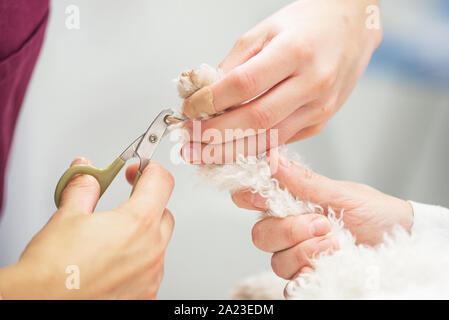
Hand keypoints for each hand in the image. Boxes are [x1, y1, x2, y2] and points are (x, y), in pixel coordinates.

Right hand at [0, 158, 173, 298]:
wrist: (42, 306)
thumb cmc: (53, 269)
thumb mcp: (67, 216)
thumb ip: (84, 188)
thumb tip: (87, 173)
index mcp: (138, 222)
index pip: (162, 181)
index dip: (150, 169)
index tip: (138, 170)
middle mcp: (151, 249)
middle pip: (163, 214)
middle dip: (146, 205)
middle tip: (123, 207)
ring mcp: (151, 275)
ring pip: (158, 244)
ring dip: (142, 237)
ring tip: (110, 241)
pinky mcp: (146, 295)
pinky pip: (150, 270)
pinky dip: (137, 263)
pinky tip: (112, 265)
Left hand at [181, 0, 381, 162]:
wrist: (351, 28)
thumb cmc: (308, 25)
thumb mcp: (265, 30)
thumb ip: (234, 63)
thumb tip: (206, 95)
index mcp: (296, 51)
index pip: (244, 84)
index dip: (211, 101)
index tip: (190, 109)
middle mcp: (313, 82)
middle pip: (256, 119)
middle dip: (216, 135)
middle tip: (189, 140)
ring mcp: (320, 107)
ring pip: (269, 139)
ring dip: (230, 150)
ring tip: (202, 153)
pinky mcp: (320, 122)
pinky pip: (281, 140)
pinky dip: (253, 147)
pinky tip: (231, 149)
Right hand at [231, 154, 412, 279]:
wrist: (400, 240)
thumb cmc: (373, 212)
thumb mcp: (342, 193)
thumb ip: (306, 182)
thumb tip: (274, 159)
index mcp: (291, 203)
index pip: (251, 199)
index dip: (248, 198)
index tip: (262, 197)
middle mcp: (289, 230)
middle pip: (261, 235)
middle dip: (289, 230)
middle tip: (322, 223)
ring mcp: (298, 255)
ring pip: (277, 261)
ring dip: (306, 252)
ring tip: (335, 243)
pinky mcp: (309, 278)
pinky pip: (291, 286)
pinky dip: (306, 277)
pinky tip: (324, 267)